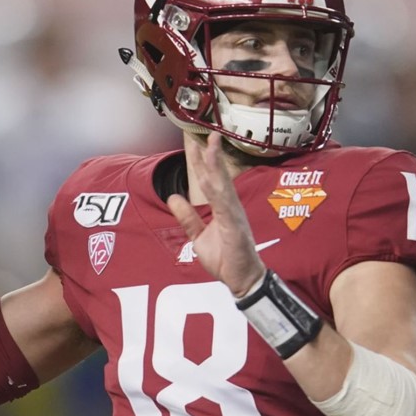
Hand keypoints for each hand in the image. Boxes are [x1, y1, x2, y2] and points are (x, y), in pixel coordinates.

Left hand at [167, 132, 264, 295]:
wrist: (241, 280)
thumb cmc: (226, 259)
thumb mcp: (199, 237)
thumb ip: (188, 217)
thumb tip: (174, 198)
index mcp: (224, 208)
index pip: (211, 180)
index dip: (203, 162)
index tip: (195, 142)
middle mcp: (231, 208)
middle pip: (219, 178)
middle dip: (211, 156)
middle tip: (205, 135)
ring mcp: (235, 217)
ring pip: (224, 187)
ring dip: (216, 168)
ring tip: (210, 149)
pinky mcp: (236, 229)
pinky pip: (226, 208)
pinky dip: (221, 194)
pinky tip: (216, 181)